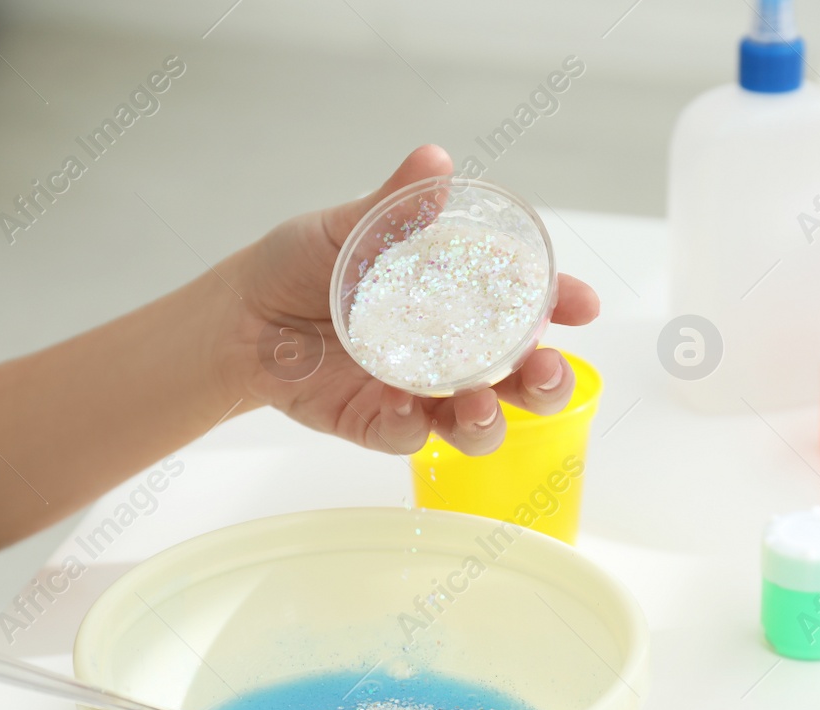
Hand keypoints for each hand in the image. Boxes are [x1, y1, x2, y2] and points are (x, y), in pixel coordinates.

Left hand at [221, 145, 600, 455]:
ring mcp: (418, 394)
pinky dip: (411, 426)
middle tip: (544, 370)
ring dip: (488, 420)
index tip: (581, 305)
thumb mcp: (347, 228)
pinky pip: (408, 438)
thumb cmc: (300, 265)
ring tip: (474, 405)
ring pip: (477, 424)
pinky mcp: (377, 425)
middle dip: (547, 382)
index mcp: (458, 297)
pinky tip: (399, 404)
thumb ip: (394, 206)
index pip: (527, 304)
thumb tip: (435, 162)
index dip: (562, 304)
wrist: (238, 315)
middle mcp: (451, 352)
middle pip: (521, 380)